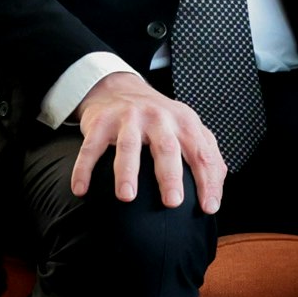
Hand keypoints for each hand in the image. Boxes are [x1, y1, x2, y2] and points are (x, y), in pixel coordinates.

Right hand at [69, 71, 226, 212]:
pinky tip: (81, 189)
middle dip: (170, 177)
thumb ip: (206, 154)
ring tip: (127, 197)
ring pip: (128, 147)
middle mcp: (159, 118)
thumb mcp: (187, 128)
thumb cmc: (159, 118)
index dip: (208, 181)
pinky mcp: (101, 121)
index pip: (202, 154)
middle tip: (173, 202)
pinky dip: (84, 168)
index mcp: (185, 122)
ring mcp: (129, 118)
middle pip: (167, 148)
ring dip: (127, 173)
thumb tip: (216, 190)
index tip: (208, 207)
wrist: (120, 88)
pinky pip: (91, 147)